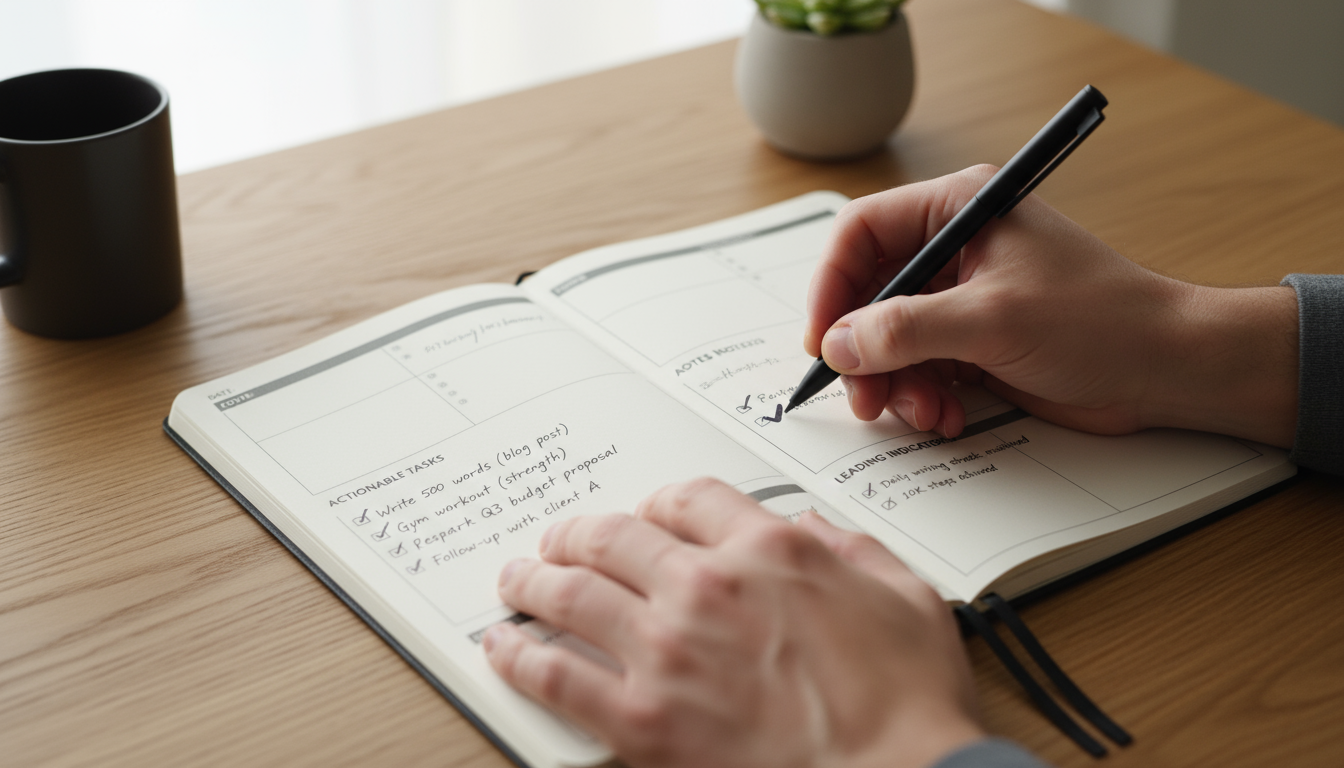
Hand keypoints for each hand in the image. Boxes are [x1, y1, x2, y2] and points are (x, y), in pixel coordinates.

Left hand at [484, 478, 984, 767]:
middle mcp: (707, 588)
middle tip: (560, 540)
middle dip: (578, 533)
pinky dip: (521, 656)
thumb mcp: (906, 597)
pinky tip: (505, 647)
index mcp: (771, 552)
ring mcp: (667, 652)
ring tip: (518, 579)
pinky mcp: (642, 720)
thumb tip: (815, 530)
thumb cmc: (908, 706)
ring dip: (535, 580)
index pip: (689, 498)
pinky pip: (557, 677)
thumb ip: (852, 550)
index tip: (649, 515)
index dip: (660, 502)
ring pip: (572, 593)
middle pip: (614, 536)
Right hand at [804, 166, 1298, 446]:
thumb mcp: (992, 321)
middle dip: (863, 350)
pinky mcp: (975, 342)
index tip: (823, 340)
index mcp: (960, 210)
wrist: (1167, 369)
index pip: (862, 233)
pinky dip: (921, 397)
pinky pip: (920, 368)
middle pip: (869, 293)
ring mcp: (964, 297)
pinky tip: (945, 417)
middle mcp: (956, 247)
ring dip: (894, 383)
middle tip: (863, 394)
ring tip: (920, 412)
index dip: (832, 286)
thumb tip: (839, 344)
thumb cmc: (1103, 321)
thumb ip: (907, 329)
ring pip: (890, 339)